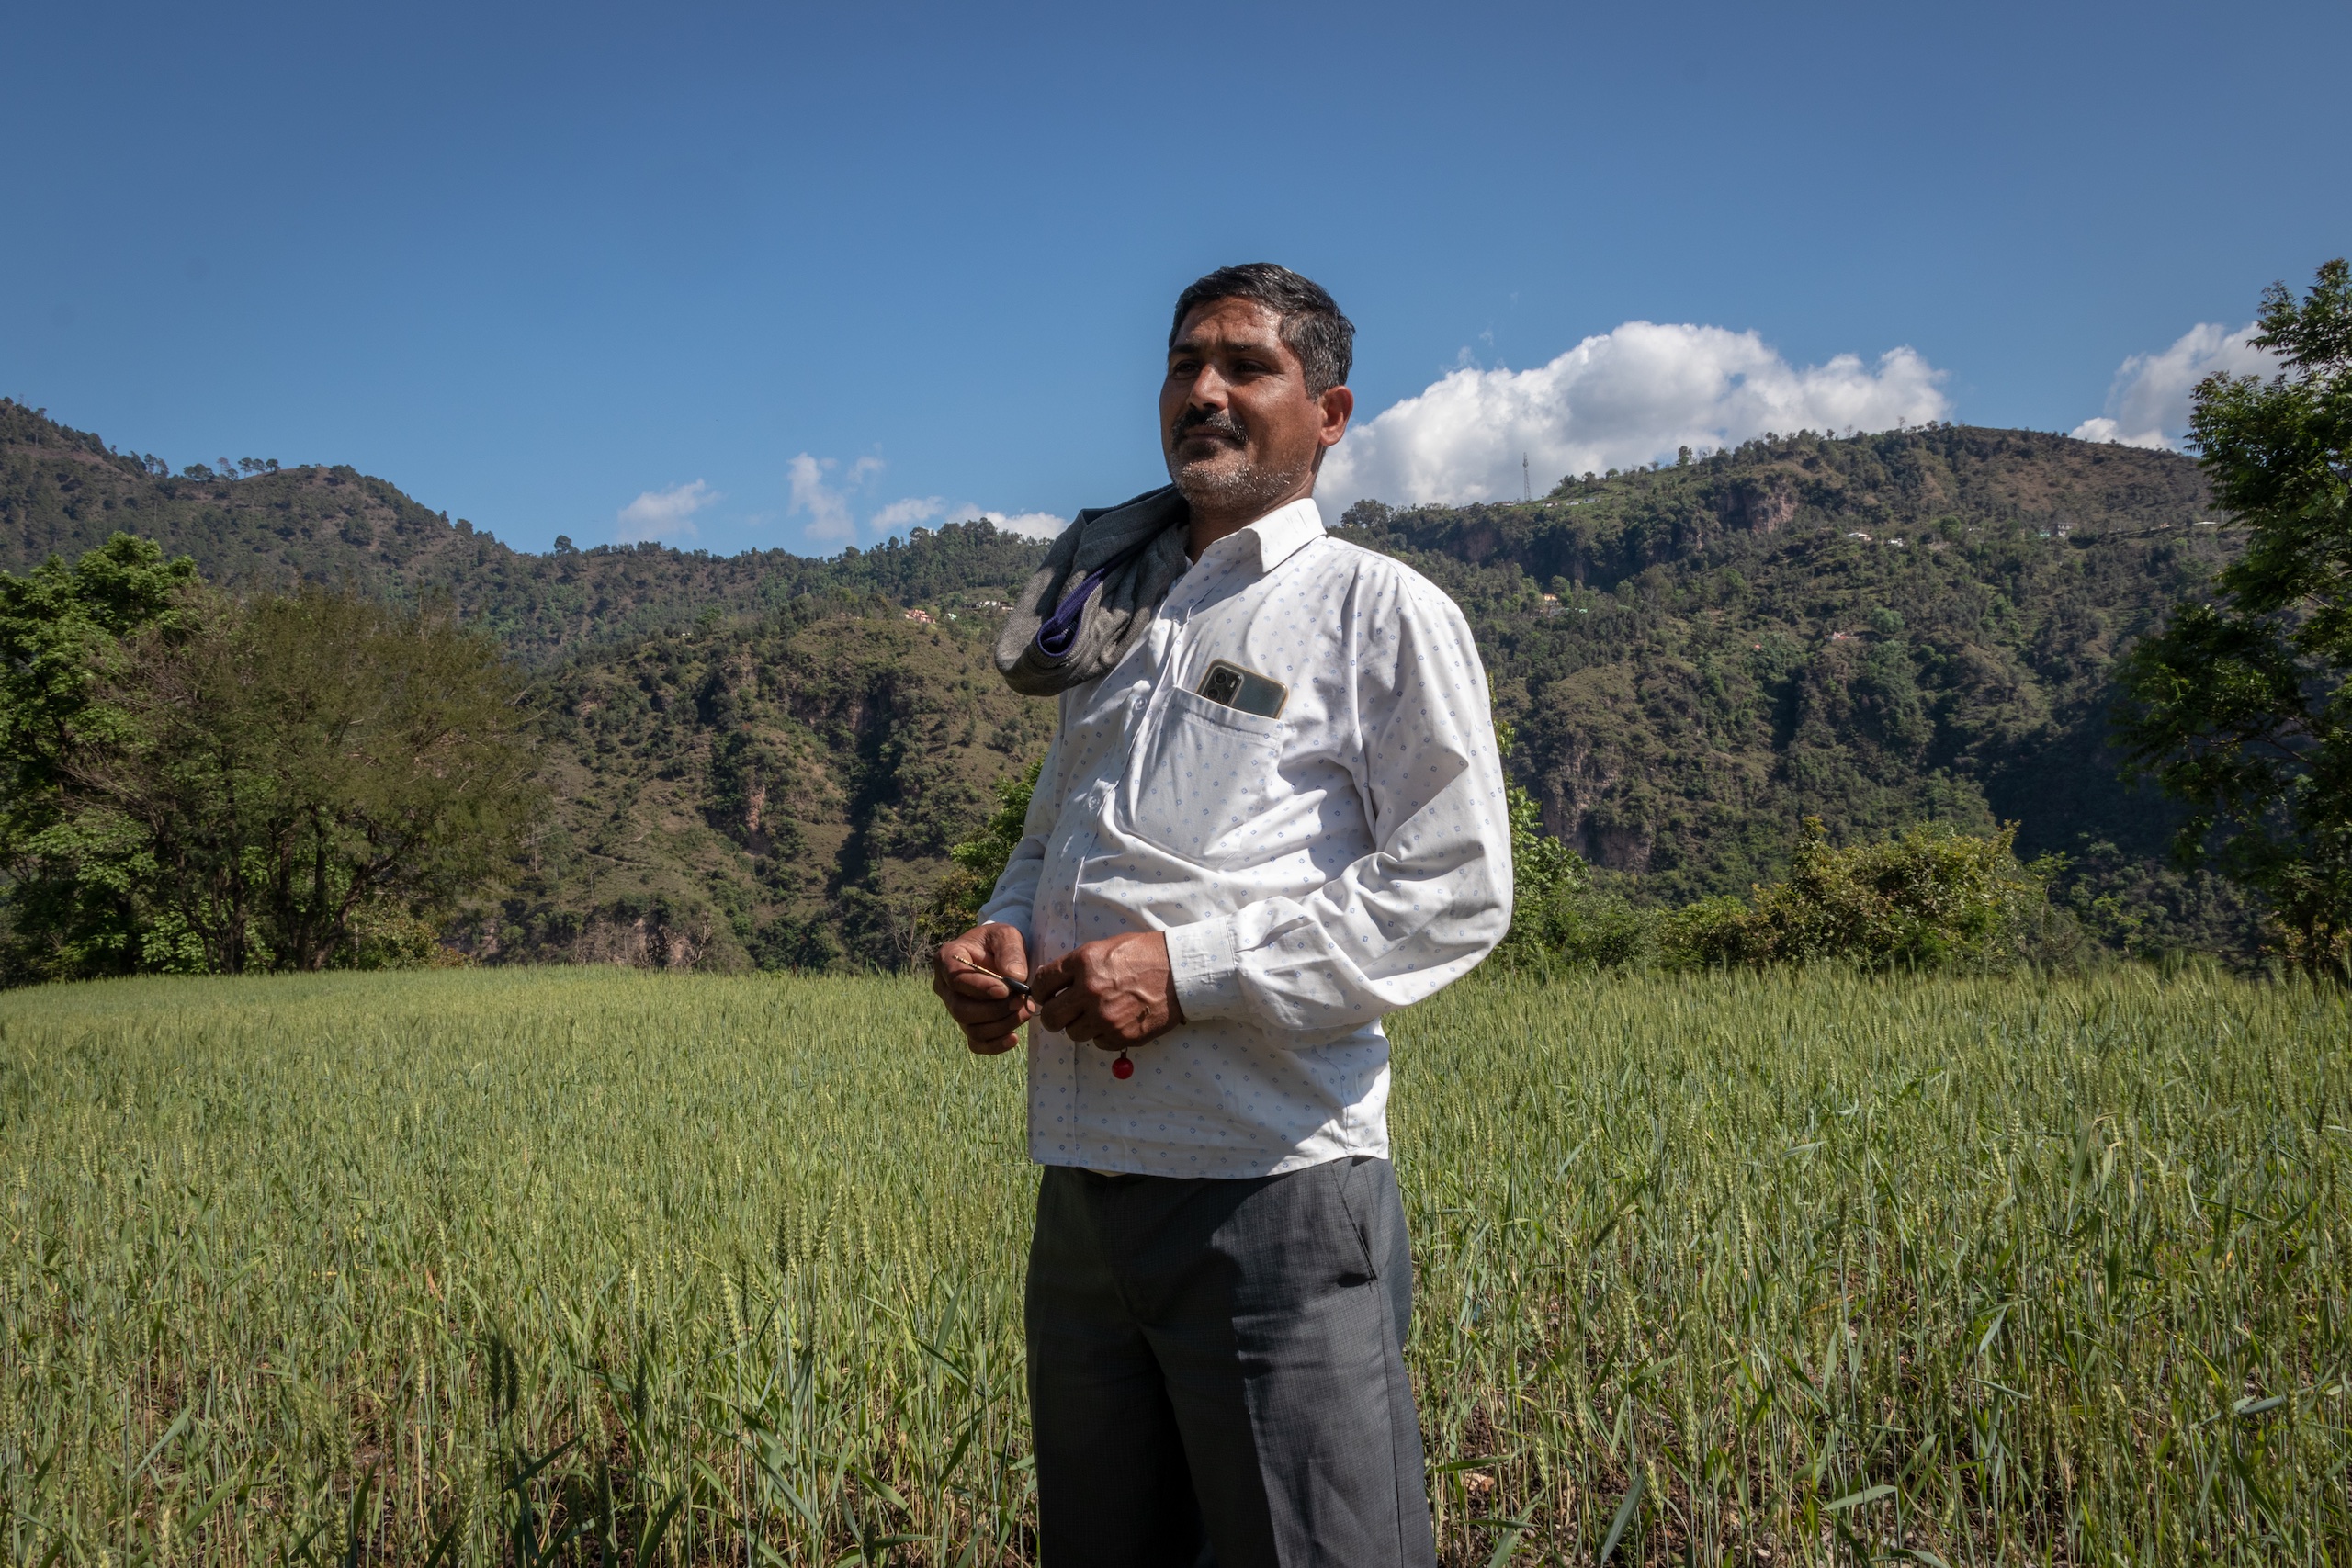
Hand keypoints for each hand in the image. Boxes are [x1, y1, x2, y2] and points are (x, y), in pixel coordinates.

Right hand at [932, 923, 1034, 1054]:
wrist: (1000, 954)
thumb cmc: (999, 942)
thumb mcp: (1007, 936)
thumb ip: (1011, 951)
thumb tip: (1015, 977)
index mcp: (947, 959)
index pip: (956, 980)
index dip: (980, 988)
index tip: (1005, 990)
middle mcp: (945, 986)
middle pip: (961, 1010)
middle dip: (994, 1010)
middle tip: (1021, 1002)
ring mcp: (955, 1007)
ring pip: (970, 1028)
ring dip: (1001, 1025)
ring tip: (1026, 1011)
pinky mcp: (968, 1023)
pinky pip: (976, 1043)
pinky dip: (994, 1045)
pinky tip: (1014, 1038)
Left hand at [1031, 932, 1183, 1051]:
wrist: (1181, 971)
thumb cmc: (1145, 954)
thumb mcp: (1105, 947)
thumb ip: (1077, 965)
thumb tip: (1049, 981)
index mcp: (1083, 962)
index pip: (1041, 983)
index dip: (1039, 992)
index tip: (1045, 995)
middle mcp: (1090, 991)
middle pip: (1051, 1016)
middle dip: (1054, 1015)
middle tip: (1064, 1012)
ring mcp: (1105, 1016)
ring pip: (1073, 1033)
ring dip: (1081, 1026)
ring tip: (1098, 1014)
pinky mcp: (1122, 1035)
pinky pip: (1098, 1043)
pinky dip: (1104, 1035)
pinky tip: (1118, 1020)